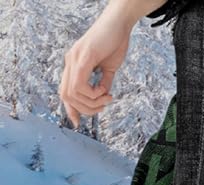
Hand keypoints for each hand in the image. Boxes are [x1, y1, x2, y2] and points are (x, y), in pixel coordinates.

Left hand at [59, 1, 133, 127]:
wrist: (120, 23)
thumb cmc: (115, 42)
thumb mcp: (109, 69)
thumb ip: (104, 83)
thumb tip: (103, 98)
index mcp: (74, 66)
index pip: (65, 93)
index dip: (70, 111)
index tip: (78, 123)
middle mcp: (70, 62)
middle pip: (66, 97)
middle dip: (85, 109)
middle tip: (104, 105)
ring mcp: (74, 59)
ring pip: (72, 94)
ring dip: (91, 102)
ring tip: (107, 97)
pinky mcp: (82, 57)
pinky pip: (79, 85)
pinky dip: (92, 93)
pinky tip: (104, 90)